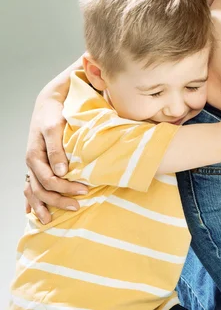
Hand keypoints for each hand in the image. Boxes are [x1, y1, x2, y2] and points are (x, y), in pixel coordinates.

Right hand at [24, 72, 86, 223]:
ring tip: (51, 220)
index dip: (65, 188)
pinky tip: (34, 214)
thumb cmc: (53, 114)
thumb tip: (62, 172)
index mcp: (35, 155)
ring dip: (43, 206)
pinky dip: (31, 201)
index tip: (85, 191)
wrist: (48, 104)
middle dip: (58, 200)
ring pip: (33, 191)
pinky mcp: (37, 166)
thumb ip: (57, 149)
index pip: (49, 179)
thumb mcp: (55, 128)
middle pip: (42, 189)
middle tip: (78, 206)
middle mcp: (32, 163)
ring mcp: (33, 166)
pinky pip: (30, 187)